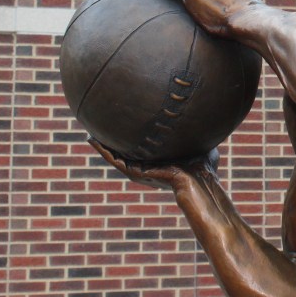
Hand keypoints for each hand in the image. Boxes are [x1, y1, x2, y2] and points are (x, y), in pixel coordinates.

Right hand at [89, 138, 219, 191]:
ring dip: (103, 147)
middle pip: (124, 152)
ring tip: (90, 135)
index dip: (130, 137)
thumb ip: (197, 132)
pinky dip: (104, 151)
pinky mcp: (136, 172)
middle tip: (98, 130)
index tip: (121, 125)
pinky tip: (94, 141)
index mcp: (158, 160)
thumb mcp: (197, 143)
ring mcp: (140, 170)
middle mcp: (146, 166)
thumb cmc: (203, 166)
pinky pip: (116, 160)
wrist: (200, 180)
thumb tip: (205, 116)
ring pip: (116, 157)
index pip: (140, 148)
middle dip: (112, 142)